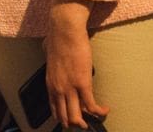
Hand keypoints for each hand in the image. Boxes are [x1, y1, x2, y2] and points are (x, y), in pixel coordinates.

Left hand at [44, 0, 108, 128]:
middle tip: (83, 124)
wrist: (64, 30)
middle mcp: (58, 89)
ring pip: (76, 116)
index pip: (54, 107)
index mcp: (50, 82)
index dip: (62, 116)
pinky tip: (105, 109)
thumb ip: (47, 53)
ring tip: (94, 119)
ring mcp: (69, 88)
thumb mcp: (47, 50)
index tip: (69, 118)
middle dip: (74, 123)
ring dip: (86, 122)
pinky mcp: (83, 84)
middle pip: (64, 116)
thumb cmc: (57, 37)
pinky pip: (91, 106)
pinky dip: (99, 111)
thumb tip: (46, 46)